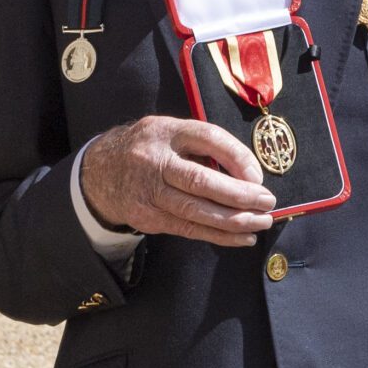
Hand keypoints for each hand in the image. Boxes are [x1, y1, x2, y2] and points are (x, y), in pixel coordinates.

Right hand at [79, 116, 276, 247]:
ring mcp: (148, 192)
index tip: (258, 175)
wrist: (100, 172)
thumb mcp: (171, 133)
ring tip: (261, 221)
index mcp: (166, 131)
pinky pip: (188, 229)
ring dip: (233, 220)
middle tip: (267, 202)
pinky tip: (242, 236)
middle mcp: (154, 160)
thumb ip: (204, 146)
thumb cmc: (150, 149)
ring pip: (195, 211)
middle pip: (200, 181)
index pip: (207, 138)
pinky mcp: (147, 217)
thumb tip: (250, 174)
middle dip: (239, 195)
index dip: (237, 157)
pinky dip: (218, 235)